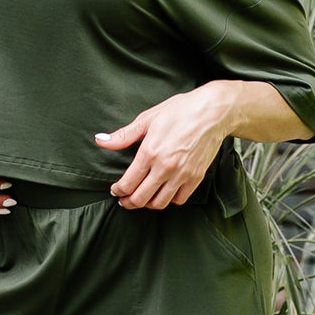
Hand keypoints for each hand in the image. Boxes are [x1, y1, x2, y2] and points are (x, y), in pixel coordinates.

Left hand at [95, 83, 235, 209]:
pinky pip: (179, 199)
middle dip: (128, 202)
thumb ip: (124, 135)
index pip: (128, 183)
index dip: (118, 191)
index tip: (116, 190)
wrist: (213, 112)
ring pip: (159, 203)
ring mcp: (182, 174)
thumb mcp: (148, 118)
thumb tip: (100, 140)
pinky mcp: (196, 177)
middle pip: (141, 198)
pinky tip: (164, 192)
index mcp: (149, 152)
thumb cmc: (181, 111)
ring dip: (148, 203)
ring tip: (143, 198)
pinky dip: (169, 199)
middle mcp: (165, 167)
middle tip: (124, 200)